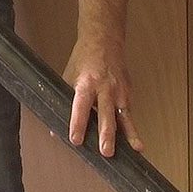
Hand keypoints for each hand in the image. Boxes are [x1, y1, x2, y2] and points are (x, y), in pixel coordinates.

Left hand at [63, 33, 143, 157]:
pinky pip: (129, 115)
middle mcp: (105, 88)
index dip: (78, 123)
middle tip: (106, 152)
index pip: (81, 106)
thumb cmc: (85, 60)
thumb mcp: (68, 77)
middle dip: (107, 134)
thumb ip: (64, 104)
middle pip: (106, 114)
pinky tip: (137, 146)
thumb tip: (55, 130)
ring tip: (135, 151)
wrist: (105, 40)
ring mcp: (119, 91)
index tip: (76, 140)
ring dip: (130, 135)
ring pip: (125, 117)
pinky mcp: (128, 94)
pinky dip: (132, 131)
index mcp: (86, 83)